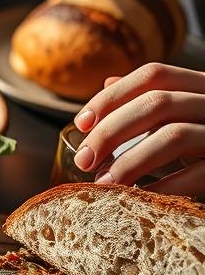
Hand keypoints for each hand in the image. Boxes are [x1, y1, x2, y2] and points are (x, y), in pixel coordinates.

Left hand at [73, 63, 204, 196]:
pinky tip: (137, 200)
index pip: (154, 74)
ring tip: (103, 185)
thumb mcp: (188, 115)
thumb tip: (108, 82)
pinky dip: (162, 188)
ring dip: (130, 162)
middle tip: (83, 161)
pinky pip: (198, 174)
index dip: (112, 96)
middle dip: (111, 131)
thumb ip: (156, 100)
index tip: (80, 123)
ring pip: (174, 135)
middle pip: (157, 102)